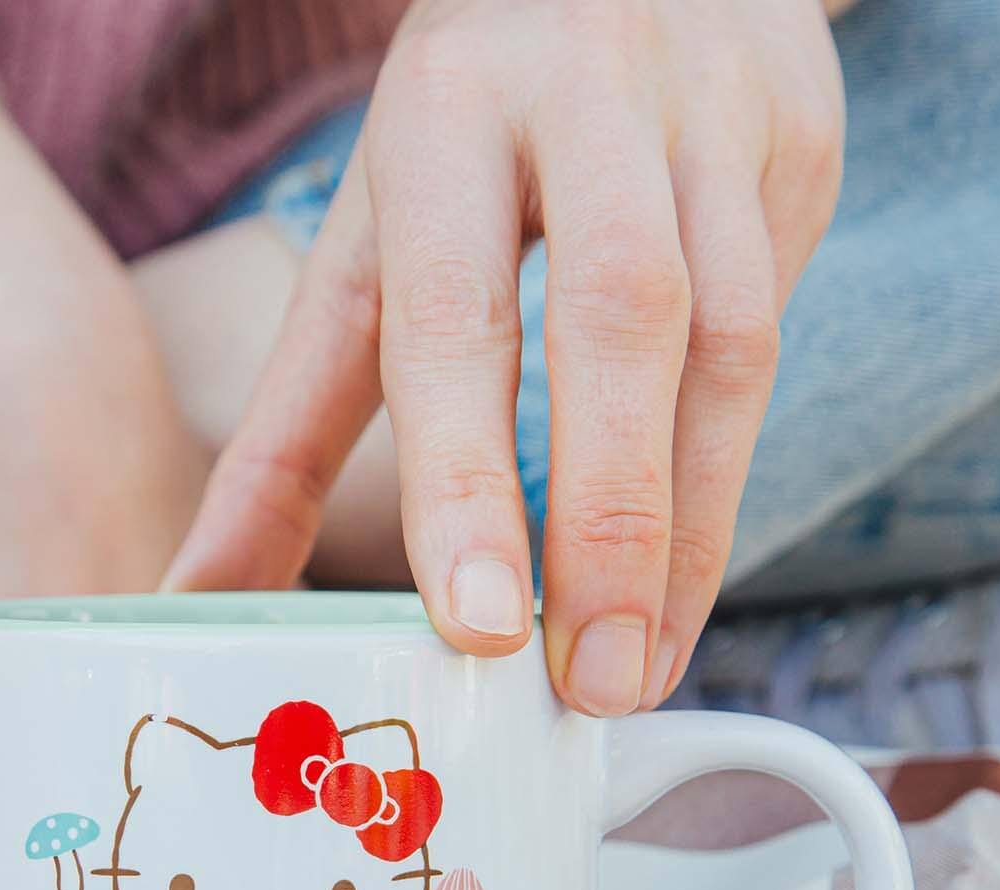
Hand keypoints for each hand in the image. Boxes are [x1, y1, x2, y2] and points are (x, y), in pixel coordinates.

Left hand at [164, 0, 847, 714]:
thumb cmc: (464, 133)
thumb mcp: (363, 251)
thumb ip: (286, 432)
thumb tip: (194, 599)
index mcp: (446, 111)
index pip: (456, 313)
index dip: (470, 478)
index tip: (479, 625)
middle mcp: (589, 94)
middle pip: (622, 324)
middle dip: (613, 524)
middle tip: (593, 685)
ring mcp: (716, 110)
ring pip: (734, 341)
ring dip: (694, 526)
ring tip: (644, 665)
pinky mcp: (804, 143)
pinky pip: (785, 323)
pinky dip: (734, 468)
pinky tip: (691, 566)